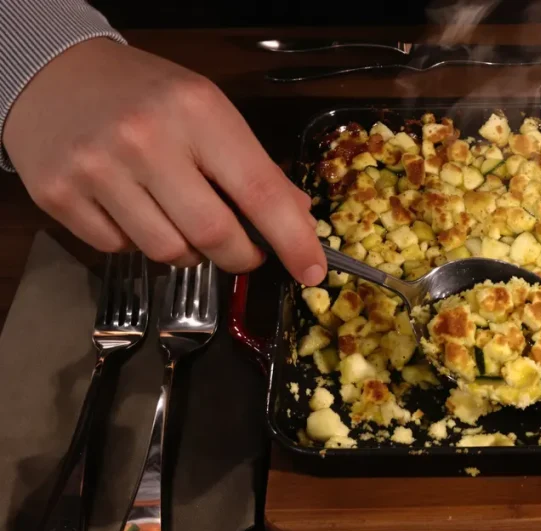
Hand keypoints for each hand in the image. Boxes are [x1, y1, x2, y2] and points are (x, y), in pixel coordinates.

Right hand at [3, 38, 326, 284]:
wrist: (53, 74)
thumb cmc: (147, 95)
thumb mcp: (209, 112)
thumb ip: (254, 167)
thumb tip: (298, 221)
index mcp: (198, 113)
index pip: (260, 192)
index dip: (293, 240)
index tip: (313, 271)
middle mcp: (146, 140)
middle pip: (214, 236)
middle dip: (241, 256)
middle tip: (243, 251)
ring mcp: (97, 169)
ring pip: (167, 253)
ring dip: (188, 252)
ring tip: (179, 218)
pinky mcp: (59, 195)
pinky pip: (119, 250)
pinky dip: (137, 243)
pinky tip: (132, 208)